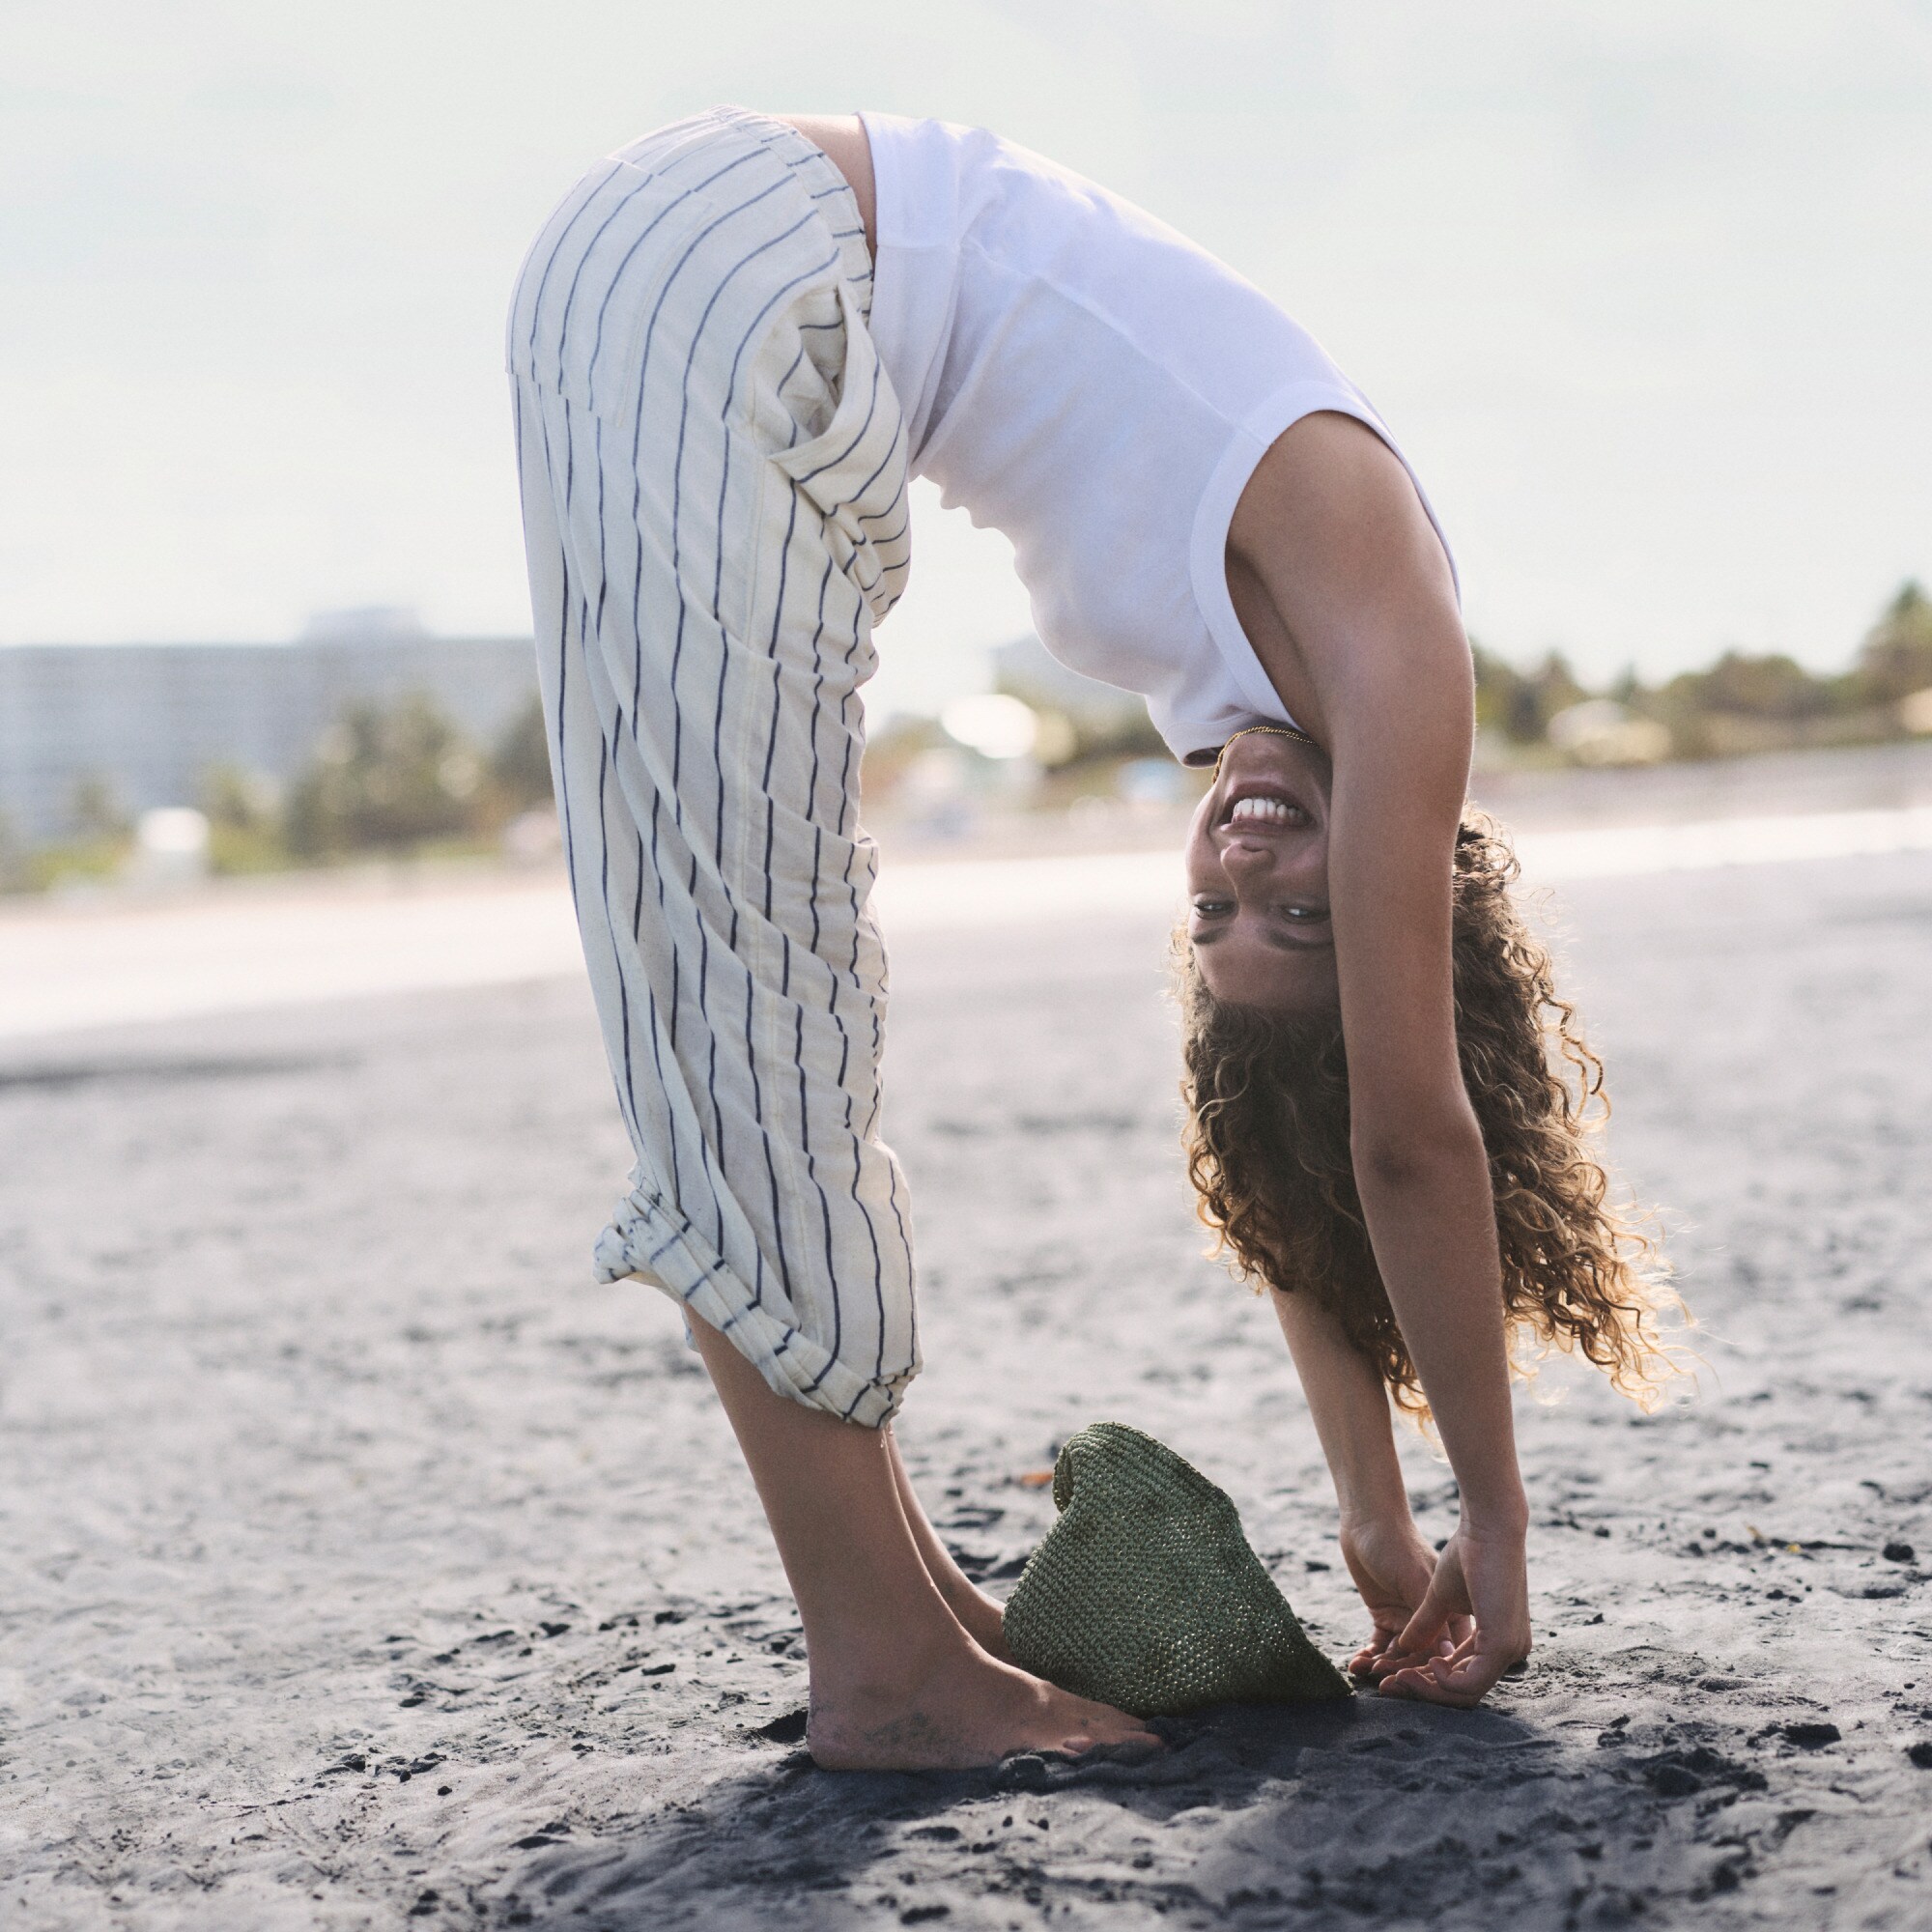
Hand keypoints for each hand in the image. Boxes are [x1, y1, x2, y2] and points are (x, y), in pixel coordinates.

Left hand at [1336, 1514, 1459, 1682]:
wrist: (1366, 1520)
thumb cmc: (1396, 1544)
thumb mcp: (1413, 1579)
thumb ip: (1428, 1616)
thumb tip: (1445, 1656)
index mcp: (1450, 1611)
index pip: (1446, 1652)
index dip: (1430, 1670)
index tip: (1411, 1680)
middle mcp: (1432, 1620)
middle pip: (1421, 1659)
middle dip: (1402, 1671)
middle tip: (1381, 1679)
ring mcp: (1408, 1620)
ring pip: (1398, 1656)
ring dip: (1382, 1666)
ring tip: (1363, 1668)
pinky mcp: (1386, 1617)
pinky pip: (1380, 1646)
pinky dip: (1369, 1656)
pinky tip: (1355, 1663)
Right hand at [1376, 1519, 1529, 1707]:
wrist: (1487, 1527)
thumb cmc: (1468, 1552)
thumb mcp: (1439, 1596)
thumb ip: (1426, 1623)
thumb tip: (1405, 1649)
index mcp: (1496, 1639)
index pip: (1459, 1676)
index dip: (1423, 1680)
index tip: (1390, 1675)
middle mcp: (1507, 1651)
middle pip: (1460, 1692)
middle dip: (1419, 1691)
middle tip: (1386, 1686)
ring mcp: (1508, 1650)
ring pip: (1464, 1694)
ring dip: (1426, 1689)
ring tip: (1395, 1676)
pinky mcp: (1503, 1645)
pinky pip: (1471, 1684)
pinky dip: (1444, 1682)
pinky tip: (1427, 1662)